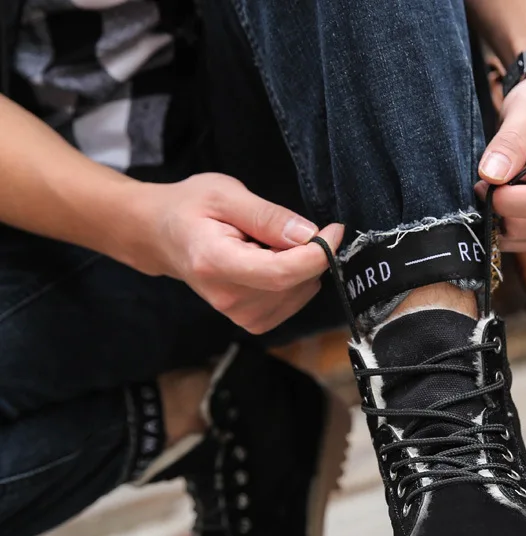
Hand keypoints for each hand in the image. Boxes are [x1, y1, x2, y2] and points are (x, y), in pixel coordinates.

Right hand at [128, 173, 343, 332]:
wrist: (162, 236)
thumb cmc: (190, 209)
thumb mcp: (225, 194)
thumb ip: (268, 216)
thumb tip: (309, 235)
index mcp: (216, 263)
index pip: (282, 272)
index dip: (318, 253)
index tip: (333, 230)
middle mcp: (228, 298)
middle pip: (295, 283)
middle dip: (307, 254)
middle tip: (284, 228)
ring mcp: (240, 314)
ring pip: (300, 293)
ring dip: (299, 266)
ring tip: (265, 245)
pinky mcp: (252, 321)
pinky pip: (294, 300)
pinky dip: (293, 280)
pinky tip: (269, 262)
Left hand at [475, 58, 525, 251]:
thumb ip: (510, 142)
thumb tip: (491, 175)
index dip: (508, 199)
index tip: (485, 182)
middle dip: (501, 207)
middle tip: (492, 177)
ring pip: (523, 238)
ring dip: (502, 215)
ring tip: (507, 182)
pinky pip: (522, 241)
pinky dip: (505, 223)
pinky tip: (511, 196)